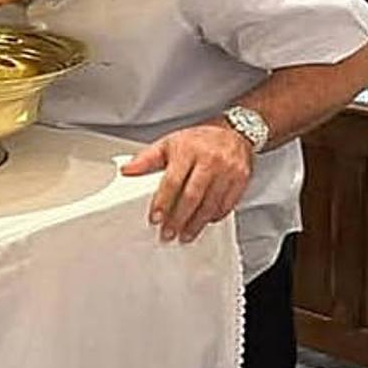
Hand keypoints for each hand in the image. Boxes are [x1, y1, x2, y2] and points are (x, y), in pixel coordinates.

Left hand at [120, 121, 252, 243]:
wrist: (234, 132)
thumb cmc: (199, 139)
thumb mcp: (170, 143)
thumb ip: (147, 158)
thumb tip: (127, 170)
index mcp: (188, 150)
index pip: (173, 181)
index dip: (163, 202)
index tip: (156, 218)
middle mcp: (210, 160)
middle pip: (192, 196)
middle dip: (178, 219)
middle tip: (168, 233)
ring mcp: (228, 171)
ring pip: (210, 204)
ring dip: (195, 224)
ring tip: (184, 235)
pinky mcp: (241, 180)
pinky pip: (226, 205)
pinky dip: (214, 217)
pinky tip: (204, 223)